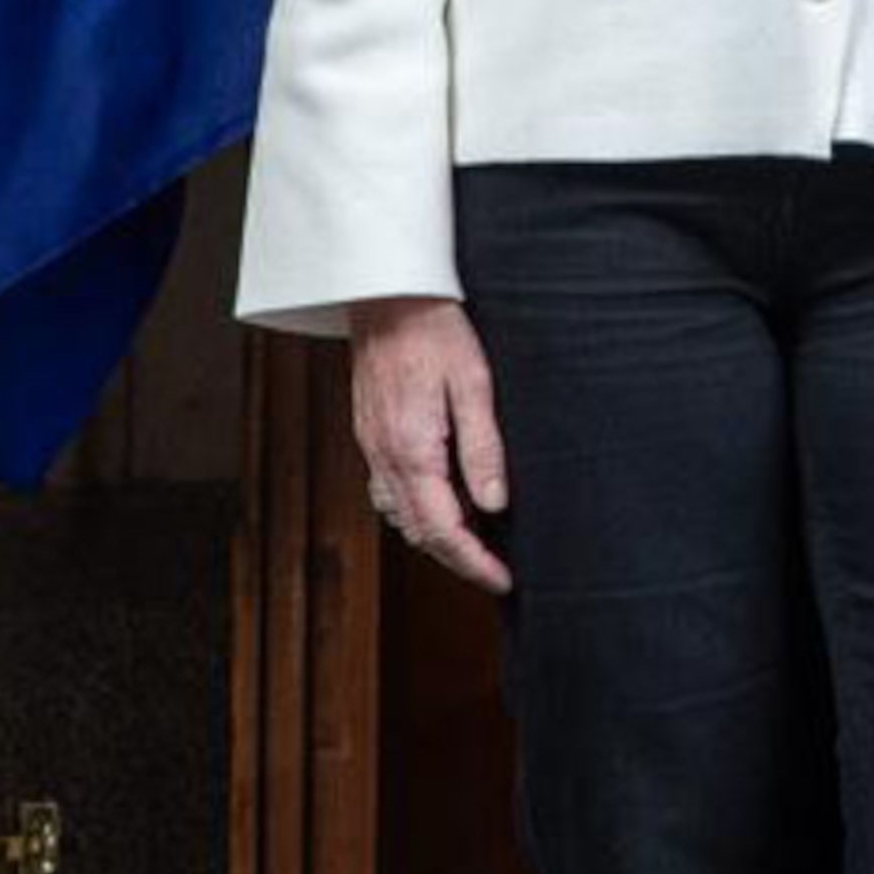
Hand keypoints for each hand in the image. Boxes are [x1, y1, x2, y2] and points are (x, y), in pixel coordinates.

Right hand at [350, 296, 512, 593]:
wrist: (387, 294)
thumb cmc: (436, 330)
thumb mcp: (475, 384)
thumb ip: (483, 447)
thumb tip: (494, 505)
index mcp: (412, 450)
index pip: (441, 529)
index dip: (473, 562)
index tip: (503, 579)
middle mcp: (384, 456)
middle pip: (417, 532)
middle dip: (456, 560)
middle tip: (495, 572)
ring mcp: (372, 445)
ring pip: (399, 515)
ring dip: (434, 537)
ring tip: (475, 544)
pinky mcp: (370, 432)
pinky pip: (387, 490)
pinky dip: (414, 510)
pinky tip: (440, 501)